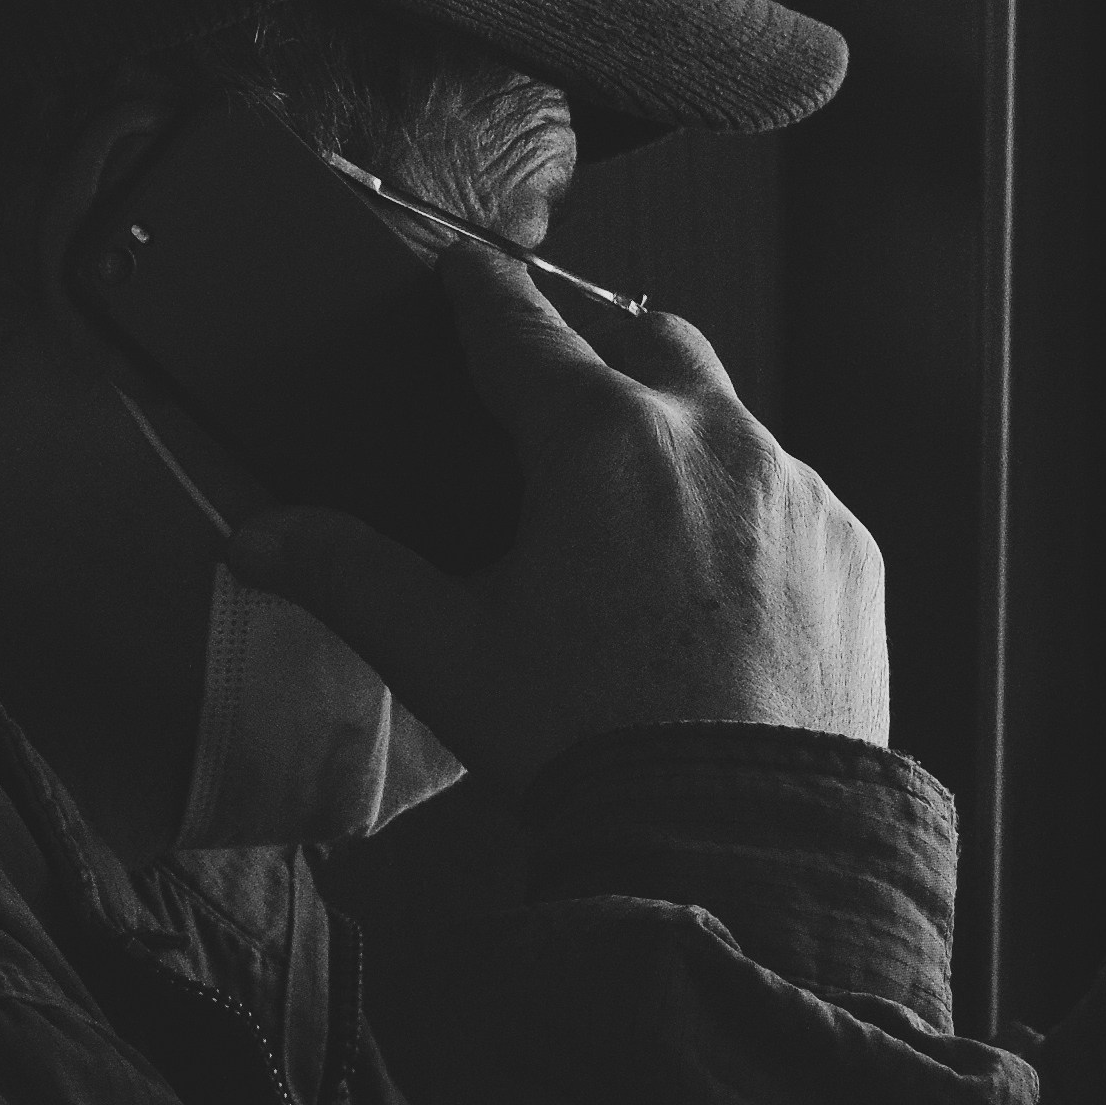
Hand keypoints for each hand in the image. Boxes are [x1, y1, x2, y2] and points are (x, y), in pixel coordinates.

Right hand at [225, 256, 888, 771]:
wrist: (736, 838)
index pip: (520, 322)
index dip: (478, 286)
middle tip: (548, 370)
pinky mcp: (847, 547)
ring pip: (725, 413)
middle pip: (642, 332)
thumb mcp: (446, 653)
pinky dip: (740, 506)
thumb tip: (258, 540)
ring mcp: (792, 488)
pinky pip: (787, 492)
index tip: (464, 266)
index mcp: (598, 439)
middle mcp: (710, 436)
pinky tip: (704, 574)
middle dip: (590, 334)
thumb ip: (349, 577)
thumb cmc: (592, 744)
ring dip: (673, 427)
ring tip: (627, 491)